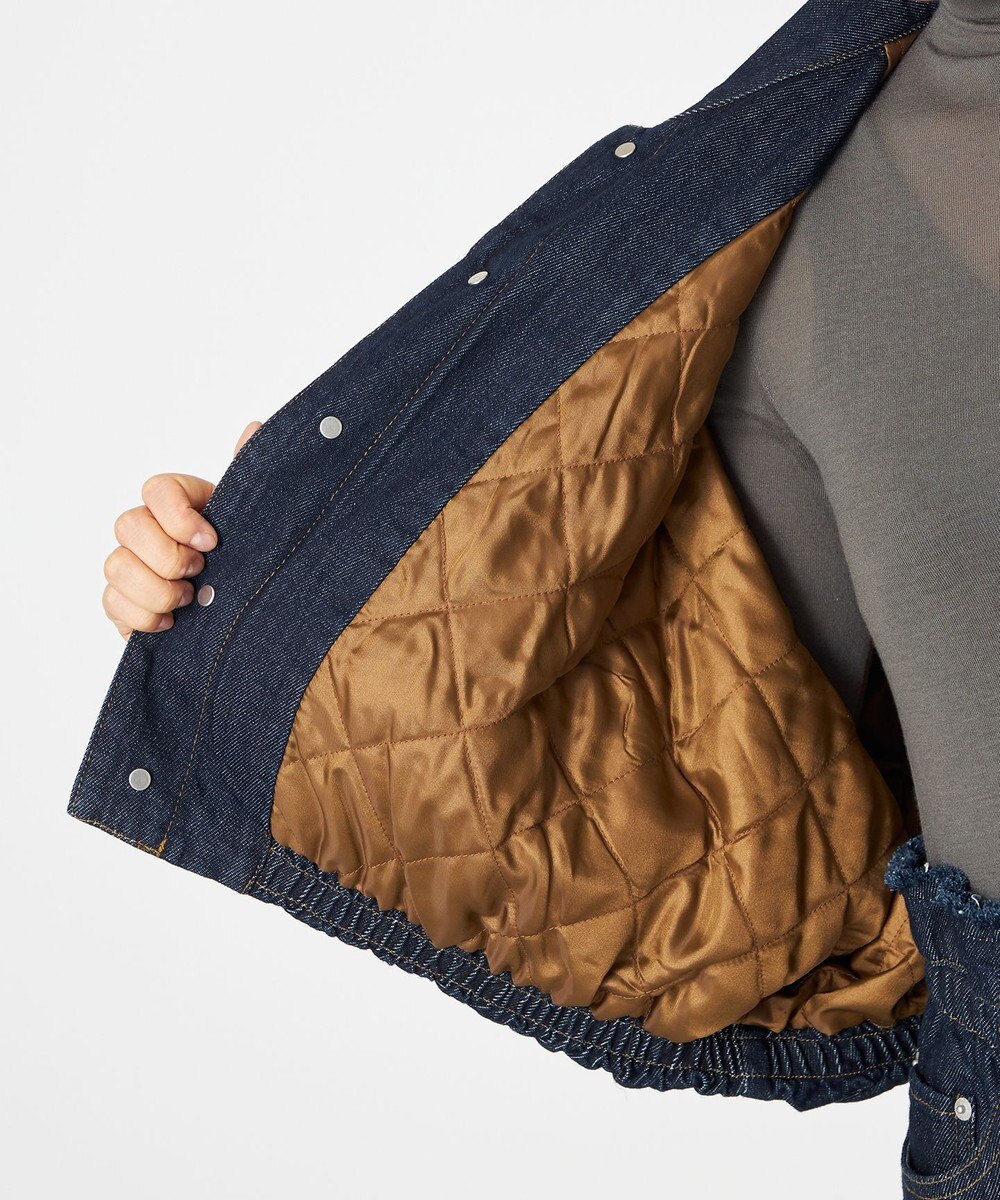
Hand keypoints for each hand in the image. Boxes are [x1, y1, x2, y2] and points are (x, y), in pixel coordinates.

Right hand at [103, 421, 260, 637]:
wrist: (249, 618)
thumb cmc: (249, 566)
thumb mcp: (257, 522)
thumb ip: (251, 477)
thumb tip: (254, 428)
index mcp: (182, 506)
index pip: (157, 489)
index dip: (177, 515)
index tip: (212, 542)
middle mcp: (150, 531)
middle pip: (127, 525)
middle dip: (167, 556)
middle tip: (200, 574)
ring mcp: (133, 566)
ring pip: (115, 566)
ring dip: (157, 590)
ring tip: (189, 601)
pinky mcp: (125, 602)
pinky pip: (113, 603)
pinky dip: (145, 617)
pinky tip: (174, 623)